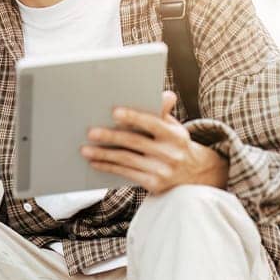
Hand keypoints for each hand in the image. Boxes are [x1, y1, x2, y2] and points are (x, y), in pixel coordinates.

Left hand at [81, 91, 228, 193]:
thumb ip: (163, 113)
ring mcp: (162, 170)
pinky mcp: (154, 184)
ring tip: (85, 149)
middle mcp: (170, 153)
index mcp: (175, 135)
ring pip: (127, 159)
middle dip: (111, 136)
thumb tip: (165, 94)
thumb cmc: (175, 144)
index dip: (134, 117)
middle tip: (91, 132)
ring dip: (103, 154)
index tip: (115, 112)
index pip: (153, 123)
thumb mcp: (174, 128)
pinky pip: (126, 173)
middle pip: (135, 142)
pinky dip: (108, 166)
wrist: (194, 174)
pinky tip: (95, 161)